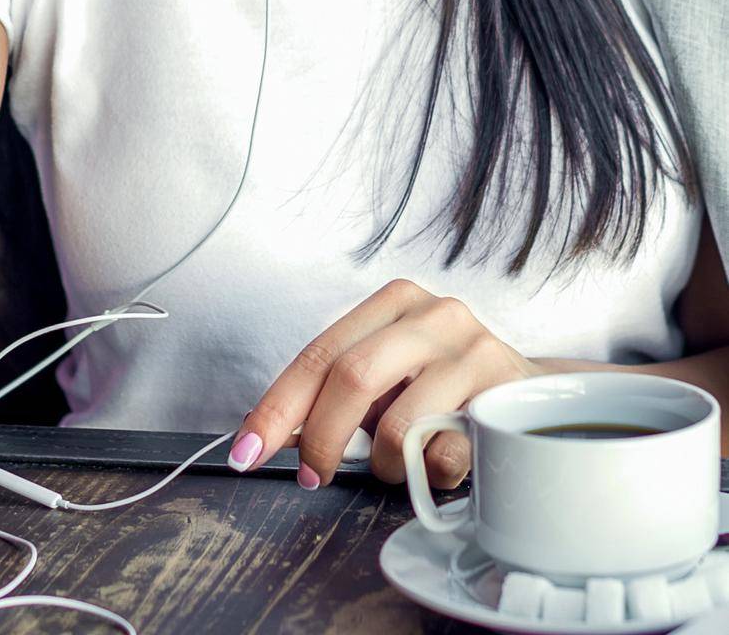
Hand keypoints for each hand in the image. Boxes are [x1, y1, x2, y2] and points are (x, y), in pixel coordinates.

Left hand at [228, 278, 542, 490]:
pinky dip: (429, 473)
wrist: (533, 395)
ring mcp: (473, 349)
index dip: (277, 407)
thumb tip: (271, 433)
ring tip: (395, 464)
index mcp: (393, 302)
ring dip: (382, 464)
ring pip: (397, 424)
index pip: (319, 354)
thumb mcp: (391, 376)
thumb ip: (338, 393)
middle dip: (321, 439)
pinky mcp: (504, 394)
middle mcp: (434, 314)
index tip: (246, 452)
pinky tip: (439, 460)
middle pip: (352, 377)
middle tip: (314, 476)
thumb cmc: (445, 388)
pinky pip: (444, 454)